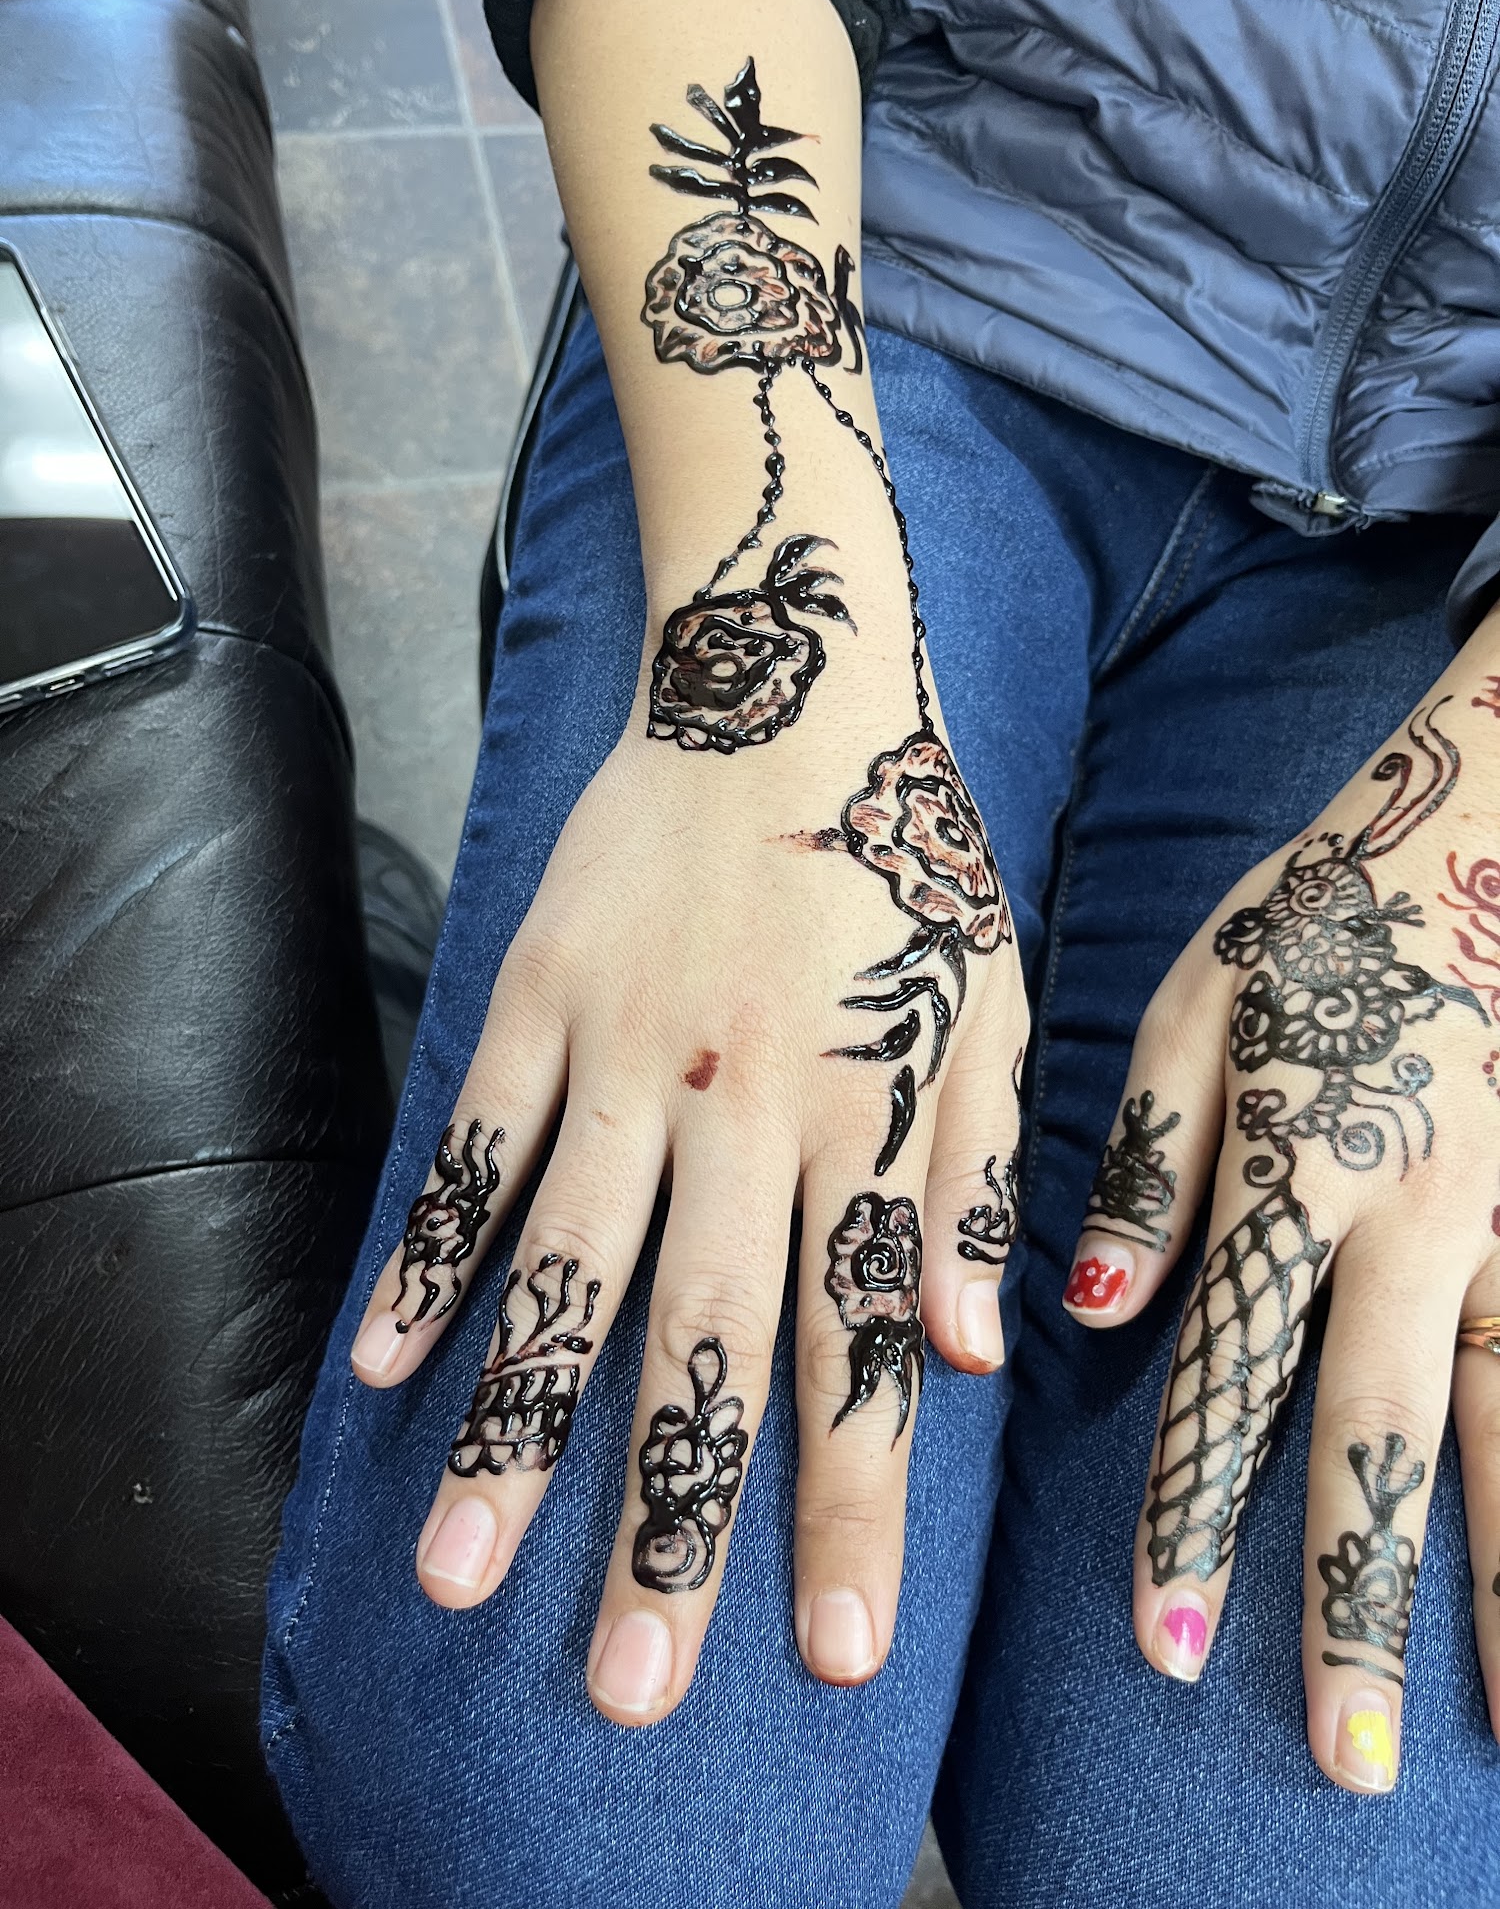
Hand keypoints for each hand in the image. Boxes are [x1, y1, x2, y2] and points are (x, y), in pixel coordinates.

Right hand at [349, 704, 1025, 1725]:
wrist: (784, 688)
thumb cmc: (908, 868)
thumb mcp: (989, 1011)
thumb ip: (984, 1183)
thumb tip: (982, 1357)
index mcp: (870, 1118)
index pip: (863, 1347)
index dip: (851, 1508)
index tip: (831, 1656)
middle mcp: (746, 1104)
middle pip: (703, 1339)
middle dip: (670, 1521)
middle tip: (630, 1683)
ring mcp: (628, 1050)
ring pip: (565, 1264)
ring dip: (515, 1424)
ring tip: (461, 1568)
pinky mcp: (539, 994)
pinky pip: (476, 1142)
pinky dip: (429, 1253)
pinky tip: (380, 1364)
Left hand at [1064, 685, 1499, 1790]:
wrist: (1491, 816)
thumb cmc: (1321, 910)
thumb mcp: (1195, 1000)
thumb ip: (1145, 1158)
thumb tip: (1090, 1316)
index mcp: (1295, 1166)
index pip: (1232, 1370)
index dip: (1194, 1511)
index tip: (1163, 1645)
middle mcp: (1418, 1214)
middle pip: (1384, 1432)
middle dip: (1357, 1597)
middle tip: (1340, 1755)